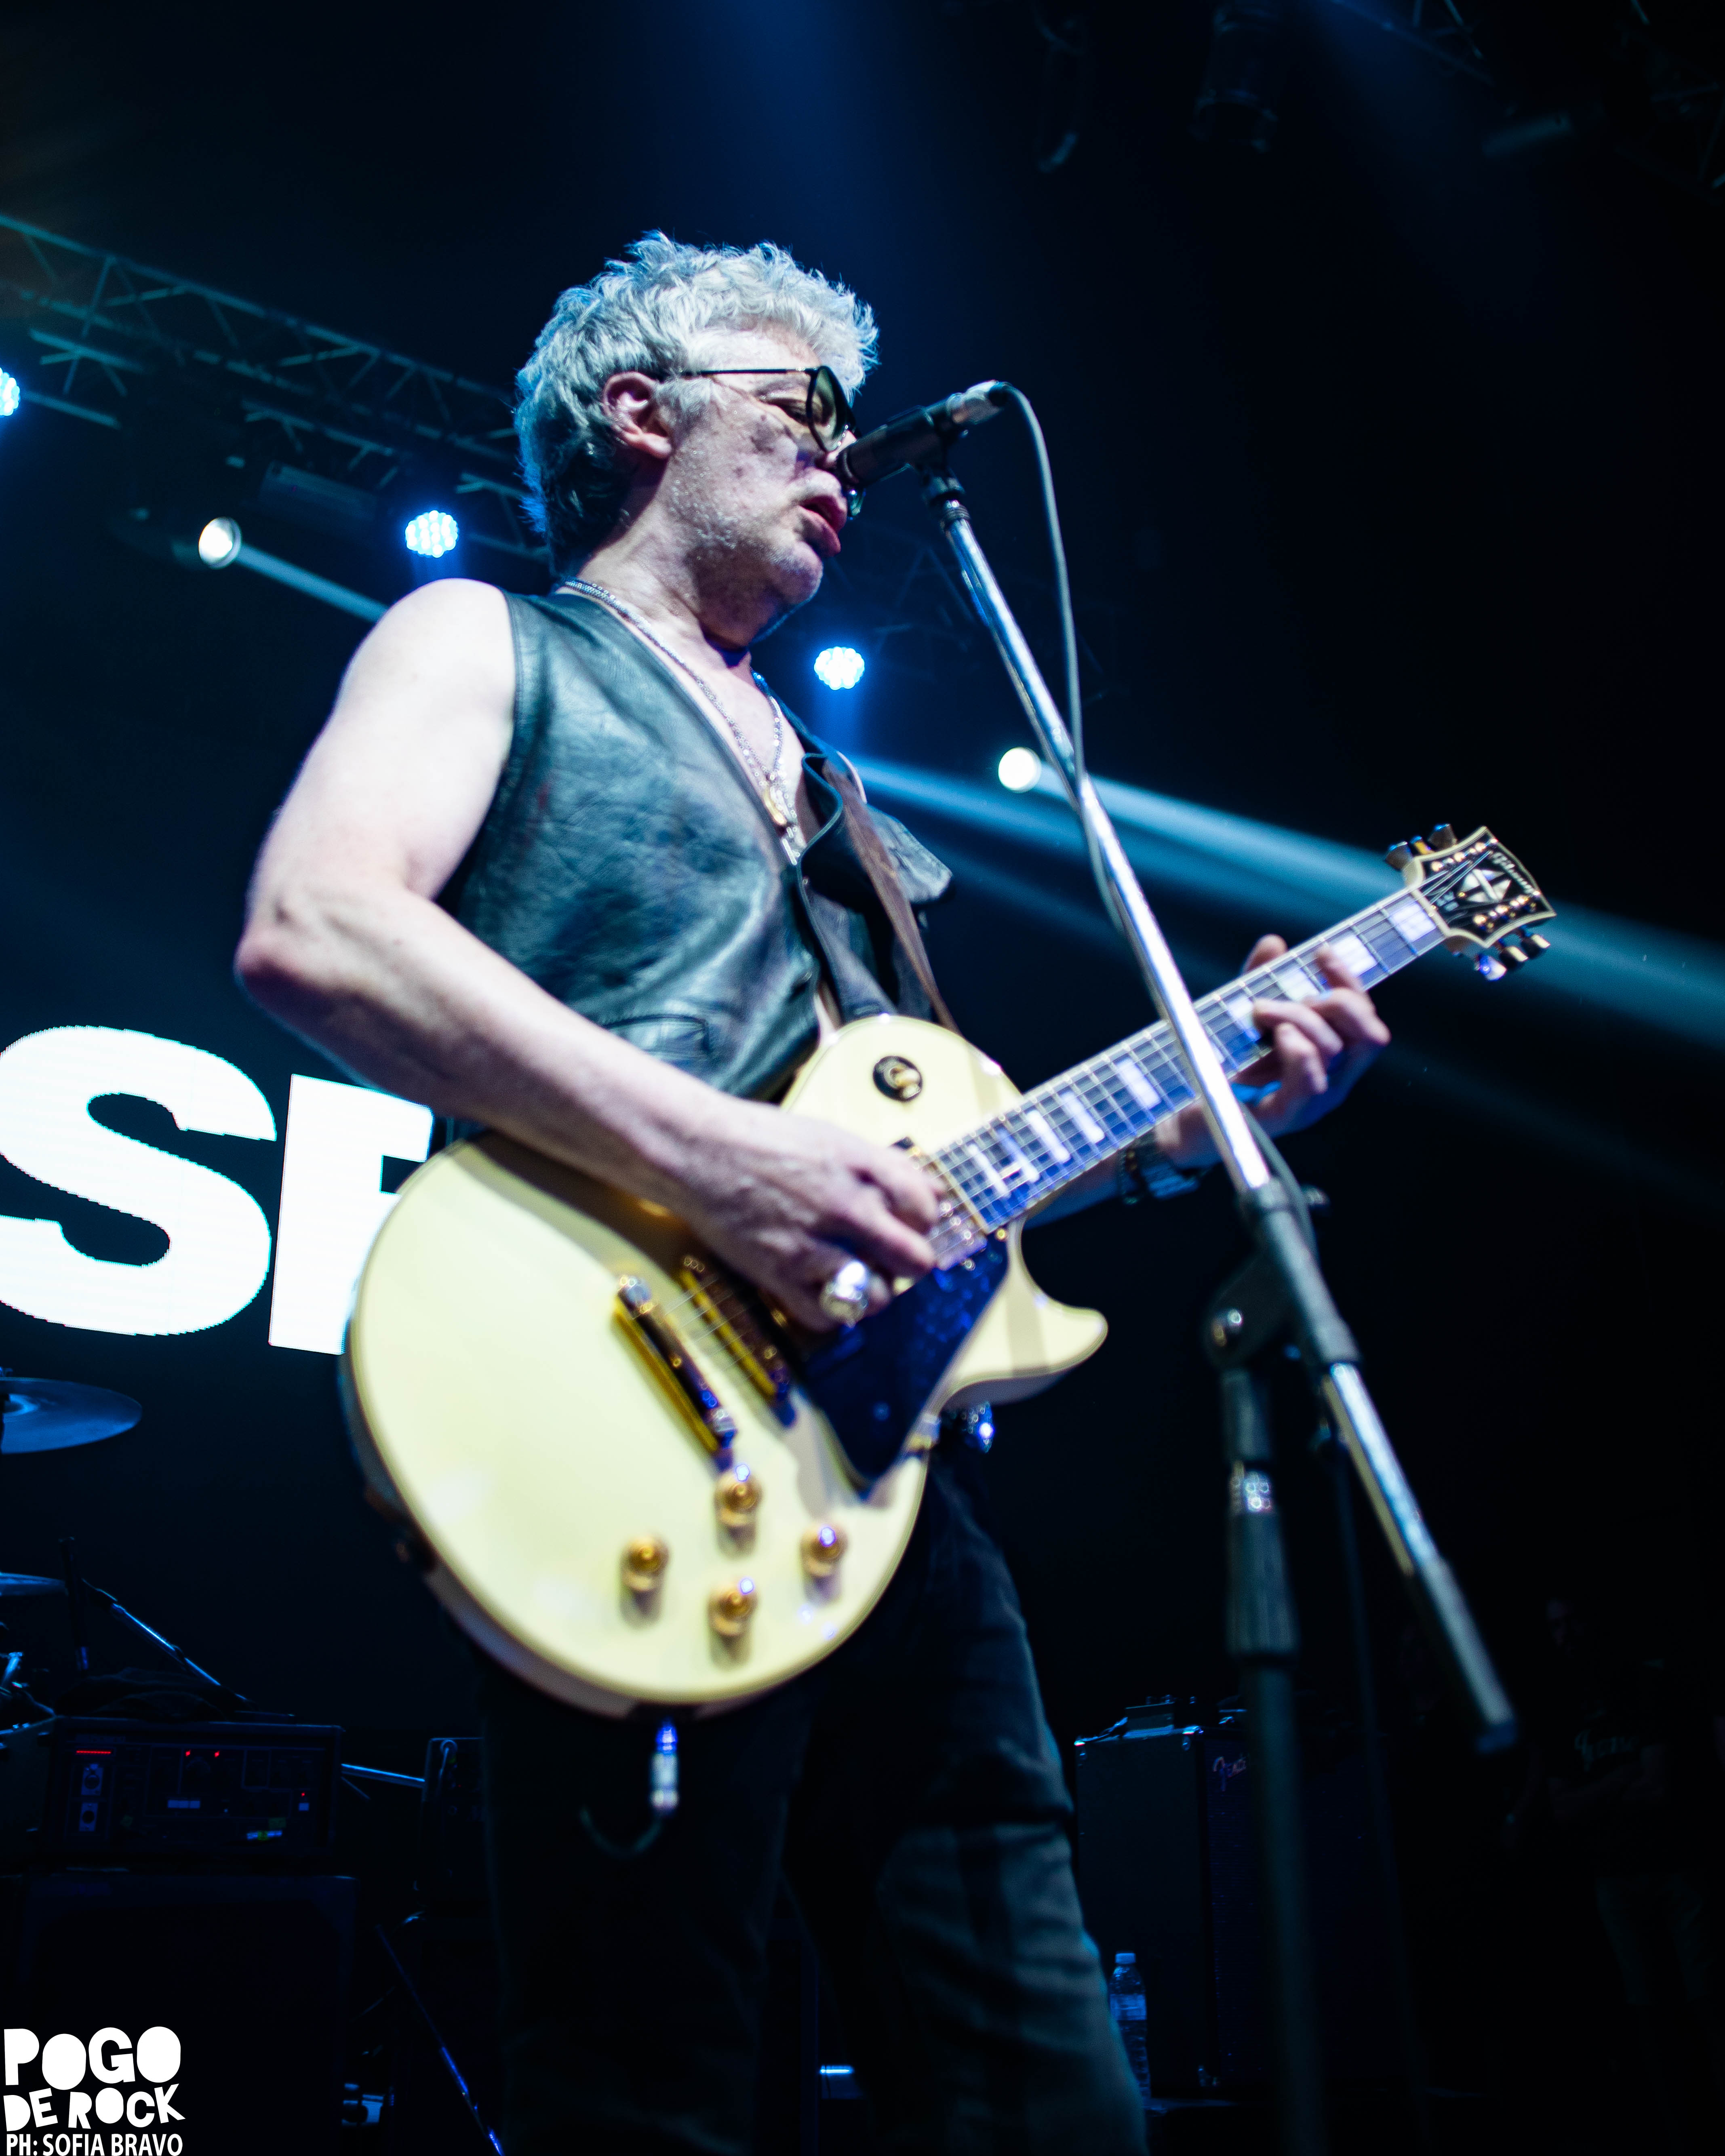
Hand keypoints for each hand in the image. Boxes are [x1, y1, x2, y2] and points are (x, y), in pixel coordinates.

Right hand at [666, 1097, 943, 1331]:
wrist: (697, 1150)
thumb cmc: (761, 1138)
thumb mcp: (833, 1138)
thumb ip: (884, 1167)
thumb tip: (932, 1195)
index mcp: (862, 1167)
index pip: (926, 1209)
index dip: (921, 1220)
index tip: (906, 1222)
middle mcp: (846, 1207)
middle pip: (915, 1260)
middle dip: (909, 1262)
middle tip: (889, 1256)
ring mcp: (814, 1244)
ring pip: (879, 1297)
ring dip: (873, 1291)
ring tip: (855, 1275)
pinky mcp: (780, 1274)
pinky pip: (828, 1317)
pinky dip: (830, 1311)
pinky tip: (822, 1290)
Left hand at [1156, 936, 1390, 1169]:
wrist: (1185, 1116)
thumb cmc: (1220, 1067)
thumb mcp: (1243, 1017)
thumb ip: (1260, 981)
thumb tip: (1273, 943)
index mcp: (1329, 1056)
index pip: (1364, 1016)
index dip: (1350, 980)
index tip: (1320, 953)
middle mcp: (1331, 1080)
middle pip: (1368, 1034)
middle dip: (1335, 1001)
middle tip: (1287, 996)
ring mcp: (1312, 1102)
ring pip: (1333, 1049)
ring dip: (1298, 1017)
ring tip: (1260, 1011)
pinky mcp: (1285, 1116)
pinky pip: (1310, 1082)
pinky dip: (1298, 1051)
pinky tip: (1276, 1037)